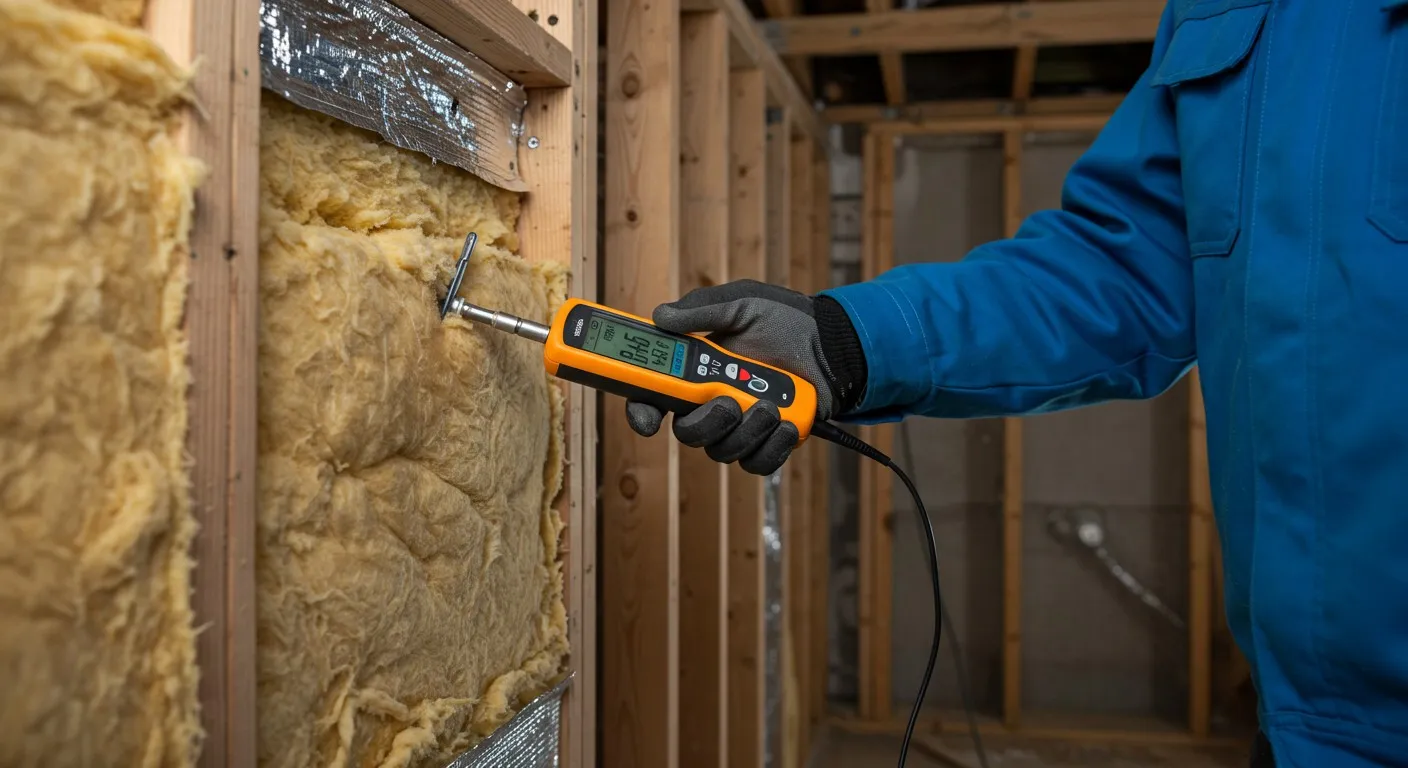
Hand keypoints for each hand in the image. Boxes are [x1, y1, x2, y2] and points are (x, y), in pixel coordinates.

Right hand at [624, 280, 865, 474]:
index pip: (656, 399)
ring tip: (771, 407)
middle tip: (730, 403)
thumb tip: (660, 315)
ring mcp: (741, 426)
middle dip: (707, 423)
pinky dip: (770, 448)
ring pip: (722, 451)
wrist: (833, 343)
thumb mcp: (742, 304)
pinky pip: (757, 463)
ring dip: (747, 431)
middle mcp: (713, 404)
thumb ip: (701, 311)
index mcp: (696, 372)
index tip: (648, 420)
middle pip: (687, 434)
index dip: (642, 413)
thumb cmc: (785, 321)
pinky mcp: (770, 442)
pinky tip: (785, 424)